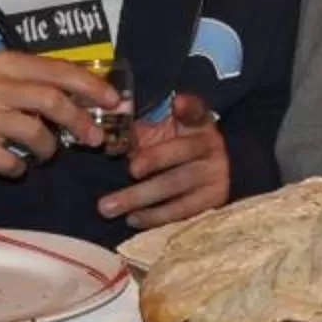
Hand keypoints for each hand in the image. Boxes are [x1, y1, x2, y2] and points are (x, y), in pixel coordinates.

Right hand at [0, 51, 123, 182]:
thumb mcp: (7, 84)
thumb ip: (44, 86)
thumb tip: (99, 99)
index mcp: (6, 63)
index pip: (58, 70)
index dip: (91, 86)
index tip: (115, 101)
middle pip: (51, 100)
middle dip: (80, 121)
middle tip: (95, 139)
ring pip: (35, 133)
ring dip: (49, 149)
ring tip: (46, 154)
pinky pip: (10, 162)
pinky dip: (20, 169)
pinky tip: (15, 166)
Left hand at [98, 92, 229, 228]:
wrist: (212, 175)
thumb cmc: (176, 150)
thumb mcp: (163, 135)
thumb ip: (140, 133)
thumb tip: (106, 138)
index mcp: (198, 124)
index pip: (196, 111)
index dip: (188, 107)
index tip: (177, 103)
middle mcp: (210, 146)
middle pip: (183, 151)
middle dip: (155, 160)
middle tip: (130, 170)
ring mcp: (215, 175)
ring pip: (178, 185)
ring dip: (142, 196)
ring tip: (111, 207)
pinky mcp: (212, 202)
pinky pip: (182, 211)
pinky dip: (155, 216)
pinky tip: (133, 219)